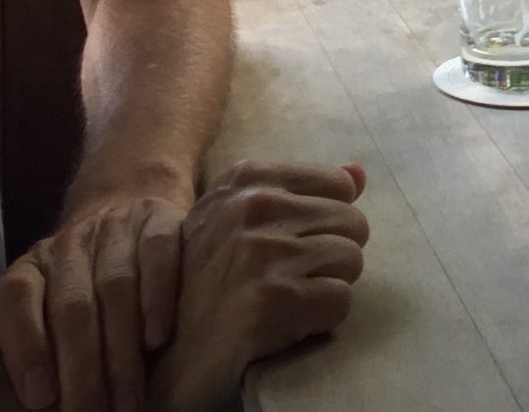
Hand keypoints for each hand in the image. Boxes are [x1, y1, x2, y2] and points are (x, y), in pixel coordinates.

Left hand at [0, 190, 187, 411]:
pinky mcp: (159, 219)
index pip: (16, 298)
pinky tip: (156, 339)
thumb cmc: (84, 280)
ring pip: (116, 287)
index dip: (25, 347)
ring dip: (121, 353)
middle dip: (82, 370)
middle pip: (72, 307)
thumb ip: (42, 342)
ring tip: (127, 404)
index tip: (39, 400)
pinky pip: (159, 254)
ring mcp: (115, 227)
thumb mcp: (49, 302)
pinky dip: (157, 298)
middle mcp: (69, 245)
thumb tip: (45, 404)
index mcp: (33, 268)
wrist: (124, 203)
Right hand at [148, 160, 369, 411]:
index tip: (297, 244)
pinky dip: (323, 318)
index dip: (328, 222)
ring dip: (328, 287)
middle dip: (332, 257)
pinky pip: (341, 299)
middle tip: (294, 280)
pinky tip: (289, 322)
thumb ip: (299, 192)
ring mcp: (261, 251)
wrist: (170, 355)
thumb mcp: (238, 220)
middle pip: (353, 222)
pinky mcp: (273, 298)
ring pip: (352, 259)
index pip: (339, 184)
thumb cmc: (207, 285)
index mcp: (246, 179)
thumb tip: (359, 174)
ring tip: (291, 300)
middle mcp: (253, 206)